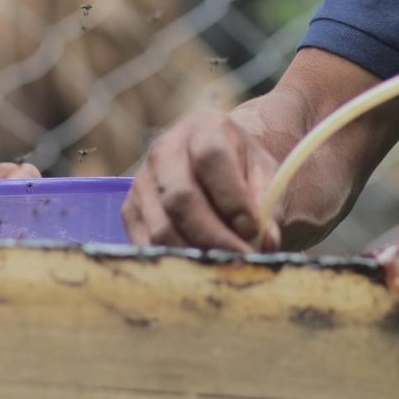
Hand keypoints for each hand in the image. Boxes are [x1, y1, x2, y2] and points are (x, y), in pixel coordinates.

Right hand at [123, 110, 279, 251]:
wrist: (210, 163)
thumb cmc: (241, 170)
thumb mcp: (263, 176)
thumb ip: (268, 206)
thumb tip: (264, 243)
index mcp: (203, 129)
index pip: (211, 158)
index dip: (232, 198)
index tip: (252, 228)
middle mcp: (165, 150)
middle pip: (181, 198)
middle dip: (215, 237)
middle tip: (241, 259)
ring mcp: (142, 180)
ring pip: (161, 228)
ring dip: (196, 255)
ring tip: (223, 266)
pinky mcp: (130, 210)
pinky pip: (146, 246)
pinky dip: (174, 263)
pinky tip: (199, 269)